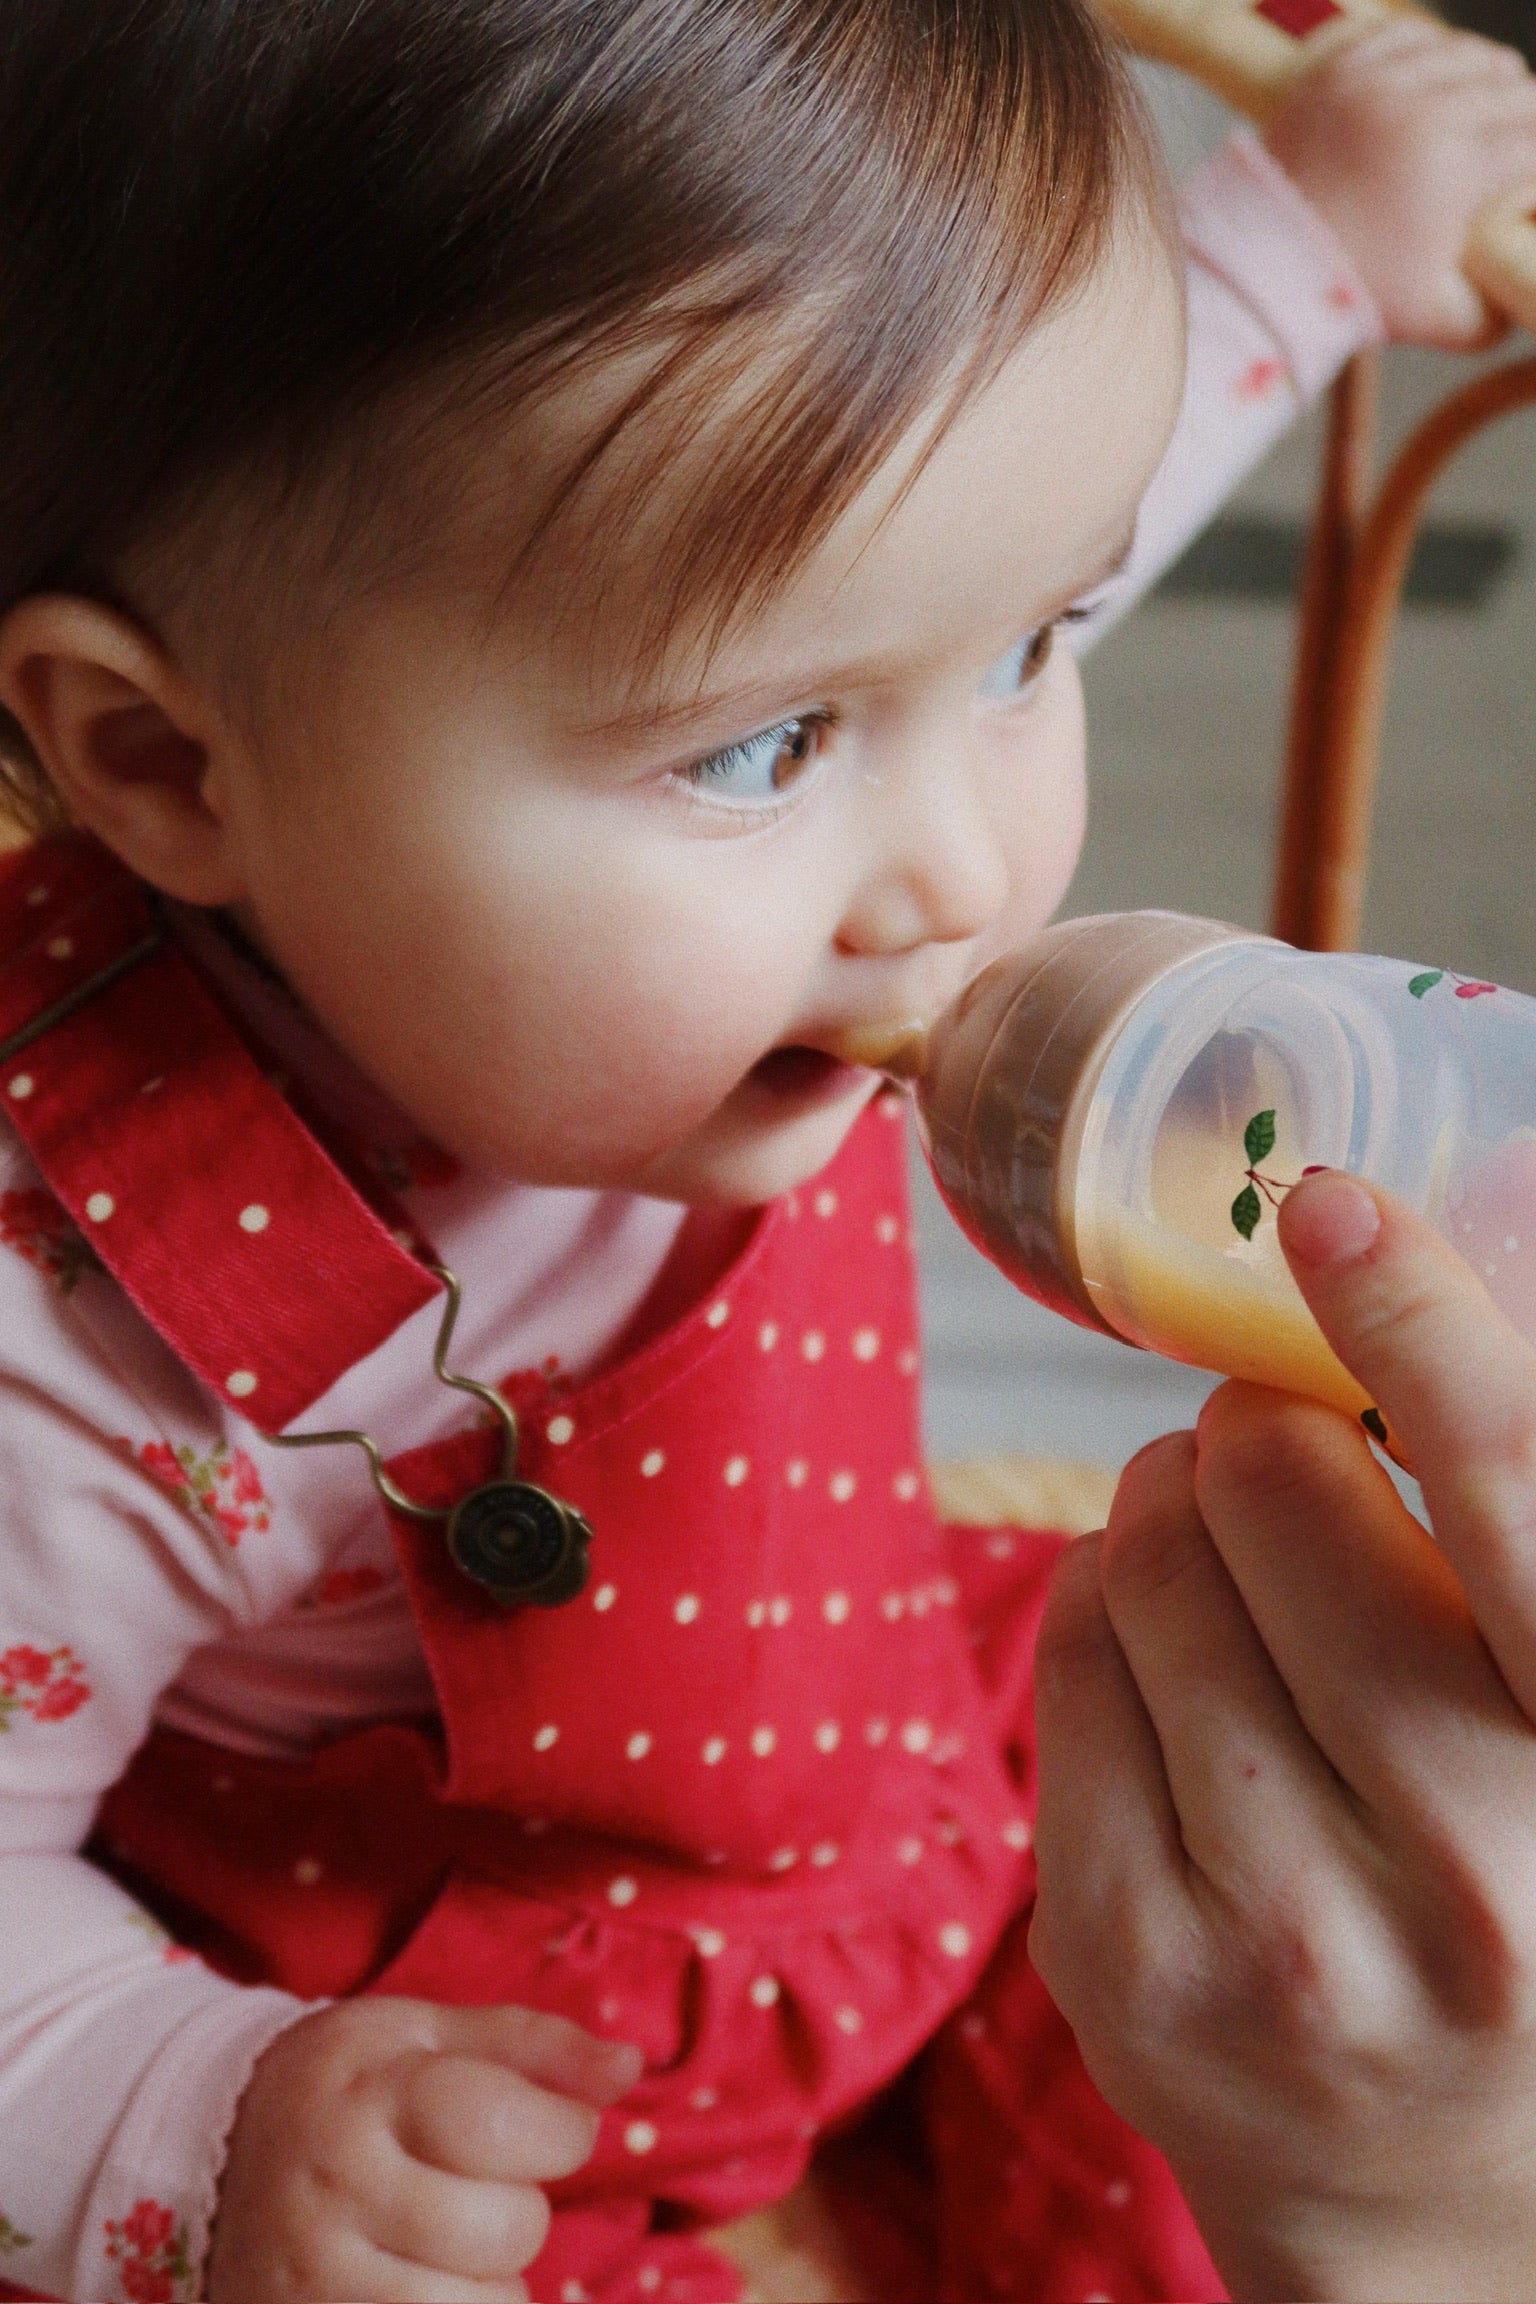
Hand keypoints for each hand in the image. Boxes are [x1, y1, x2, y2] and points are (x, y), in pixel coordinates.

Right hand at [206, 1995, 642, 2302]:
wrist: (204, 2153)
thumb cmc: (343, 2086)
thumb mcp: (421, 2034)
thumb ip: (530, 2046)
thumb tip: (631, 2065)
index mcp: (368, 2095)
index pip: (504, 2124)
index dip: (560, 2130)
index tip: (548, 2127)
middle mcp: (335, 2192)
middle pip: (507, 2229)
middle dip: (518, 2207)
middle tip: (469, 2185)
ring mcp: (316, 2285)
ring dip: (489, 2284)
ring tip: (438, 2243)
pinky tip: (421, 2283)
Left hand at [1030, 1171, 1535, 2301]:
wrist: (1443, 2200)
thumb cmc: (1528, 1891)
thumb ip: (1515, 1512)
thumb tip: (1460, 1231)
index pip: (1519, 1502)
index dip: (1422, 1331)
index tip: (1325, 1211)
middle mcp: (1476, 1869)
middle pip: (1271, 1492)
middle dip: (1255, 1433)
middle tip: (1280, 1459)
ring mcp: (1288, 1932)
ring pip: (1146, 1558)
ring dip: (1173, 1512)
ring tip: (1236, 1576)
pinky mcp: (1132, 1962)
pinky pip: (1069, 1652)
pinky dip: (1108, 1606)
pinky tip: (1173, 1669)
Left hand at [1264, 18, 1535, 348]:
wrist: (1261, 269)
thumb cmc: (1350, 295)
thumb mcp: (1437, 321)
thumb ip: (1493, 315)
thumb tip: (1518, 298)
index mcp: (1457, 168)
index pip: (1534, 140)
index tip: (1532, 171)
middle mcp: (1422, 112)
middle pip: (1508, 87)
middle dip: (1524, 111)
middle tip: (1521, 130)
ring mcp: (1377, 84)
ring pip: (1463, 51)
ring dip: (1487, 71)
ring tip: (1495, 88)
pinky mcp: (1338, 71)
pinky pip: (1403, 36)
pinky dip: (1429, 49)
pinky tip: (1439, 67)